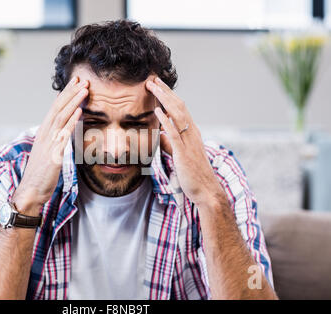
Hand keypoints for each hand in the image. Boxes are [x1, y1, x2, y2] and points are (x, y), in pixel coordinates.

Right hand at [12, 76, 88, 214]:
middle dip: (70, 92)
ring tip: (84, 89)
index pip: (55, 108)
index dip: (66, 95)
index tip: (76, 83)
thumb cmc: (41, 174)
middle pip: (58, 108)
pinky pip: (63, 134)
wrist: (30, 191)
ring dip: (73, 102)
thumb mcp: (49, 153)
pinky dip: (71, 121)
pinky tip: (80, 112)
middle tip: (82, 79)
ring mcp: (48, 143)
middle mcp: (45, 134)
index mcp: (44, 133)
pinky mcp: (53, 154)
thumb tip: (65, 132)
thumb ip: (56, 141)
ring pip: (61, 117)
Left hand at [145, 77, 224, 206]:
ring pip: (177, 115)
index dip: (168, 95)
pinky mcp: (184, 152)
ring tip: (153, 88)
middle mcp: (191, 133)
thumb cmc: (193, 174)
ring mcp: (188, 142)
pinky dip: (166, 121)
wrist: (206, 190)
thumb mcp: (180, 154)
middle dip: (165, 91)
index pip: (180, 108)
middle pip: (178, 106)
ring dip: (164, 99)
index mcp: (191, 132)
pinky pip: (174, 133)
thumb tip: (160, 133)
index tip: (158, 85)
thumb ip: (170, 143)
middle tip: (152, 79)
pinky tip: (157, 111)